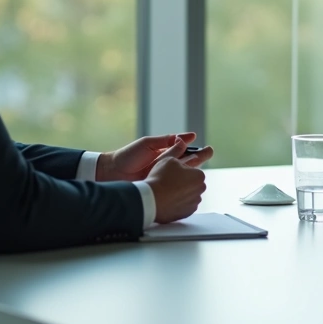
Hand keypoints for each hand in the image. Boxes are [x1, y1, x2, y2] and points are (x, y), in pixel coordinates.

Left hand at [97, 132, 213, 181]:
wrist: (112, 172)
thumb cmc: (127, 156)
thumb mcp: (148, 144)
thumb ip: (166, 141)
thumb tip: (184, 137)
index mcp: (162, 152)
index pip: (181, 149)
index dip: (191, 146)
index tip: (200, 142)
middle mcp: (164, 164)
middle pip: (186, 160)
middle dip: (199, 157)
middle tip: (211, 151)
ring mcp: (163, 175)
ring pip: (183, 172)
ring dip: (194, 169)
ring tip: (205, 166)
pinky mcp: (160, 186)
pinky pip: (175, 184)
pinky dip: (184, 183)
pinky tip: (192, 183)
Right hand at [145, 140, 207, 223]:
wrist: (151, 200)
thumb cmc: (160, 178)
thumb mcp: (168, 158)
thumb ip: (177, 149)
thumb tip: (182, 141)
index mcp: (199, 175)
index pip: (194, 169)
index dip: (182, 169)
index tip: (173, 171)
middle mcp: (200, 189)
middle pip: (192, 182)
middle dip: (183, 181)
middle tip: (168, 181)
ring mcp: (194, 202)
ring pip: (188, 194)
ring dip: (181, 192)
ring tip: (166, 191)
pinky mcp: (187, 213)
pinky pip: (184, 205)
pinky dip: (178, 202)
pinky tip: (167, 199)